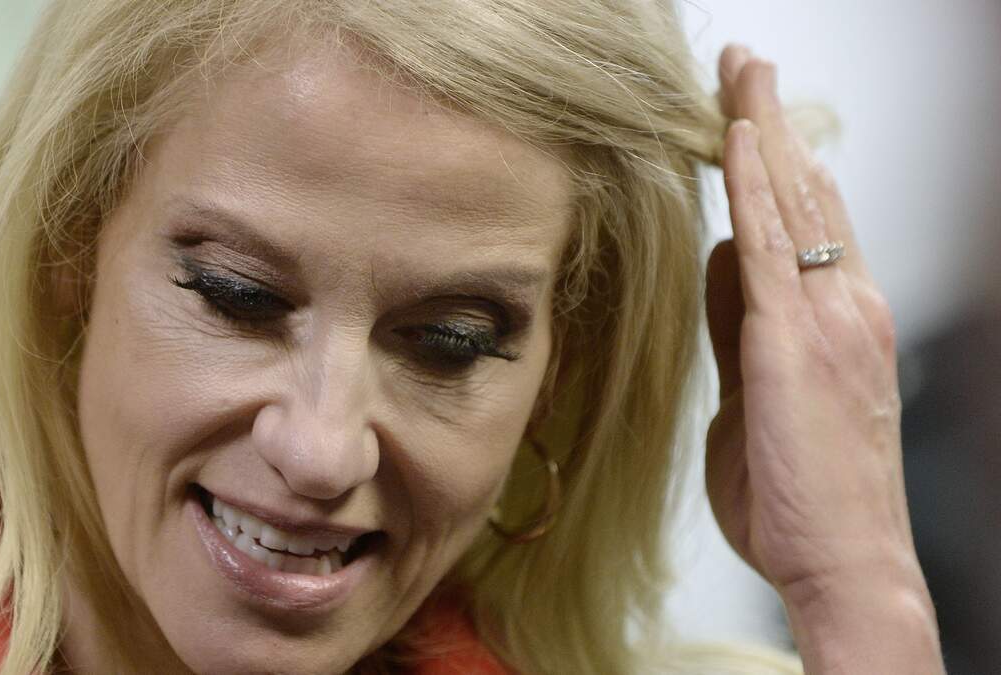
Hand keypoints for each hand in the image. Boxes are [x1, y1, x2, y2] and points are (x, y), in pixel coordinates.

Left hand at [704, 45, 931, 617]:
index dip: (780, 159)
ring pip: (794, 202)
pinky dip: (757, 186)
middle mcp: (846, 305)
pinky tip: (738, 138)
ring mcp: (829, 320)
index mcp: (840, 319)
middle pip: (807, 191)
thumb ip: (741, 329)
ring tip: (739, 71)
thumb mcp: (760, 396)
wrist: (847, 564)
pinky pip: (773, 246)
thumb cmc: (802, 495)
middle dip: (771, 121)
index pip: (810, 218)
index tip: (750, 112)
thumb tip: (722, 264)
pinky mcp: (796, 344)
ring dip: (761, 129)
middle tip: (744, 64)